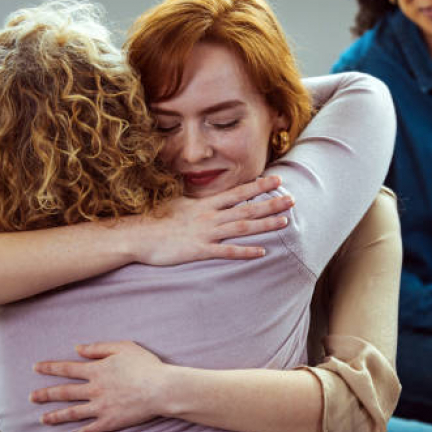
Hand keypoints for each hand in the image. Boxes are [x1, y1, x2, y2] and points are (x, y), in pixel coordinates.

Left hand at [31, 341, 170, 431]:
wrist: (161, 388)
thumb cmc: (145, 365)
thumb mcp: (123, 347)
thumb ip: (98, 347)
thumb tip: (77, 348)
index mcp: (97, 370)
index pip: (67, 368)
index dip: (50, 367)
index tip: (36, 367)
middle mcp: (94, 389)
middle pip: (64, 392)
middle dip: (46, 394)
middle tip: (31, 397)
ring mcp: (100, 407)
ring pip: (72, 413)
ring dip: (55, 416)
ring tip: (43, 419)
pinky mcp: (109, 422)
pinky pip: (89, 431)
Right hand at [132, 175, 293, 264]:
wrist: (139, 236)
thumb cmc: (156, 221)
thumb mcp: (179, 206)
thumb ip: (197, 204)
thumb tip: (208, 200)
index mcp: (206, 204)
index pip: (238, 192)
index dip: (259, 186)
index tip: (277, 180)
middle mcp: (210, 216)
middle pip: (246, 208)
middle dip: (270, 203)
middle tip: (292, 198)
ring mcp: (206, 233)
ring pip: (242, 227)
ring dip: (265, 224)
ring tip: (285, 221)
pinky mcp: (200, 250)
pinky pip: (227, 251)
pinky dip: (245, 251)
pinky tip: (262, 251)